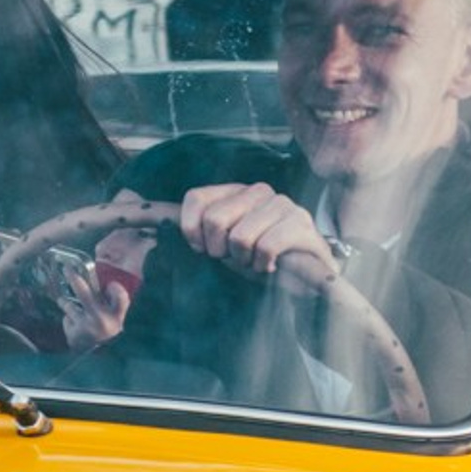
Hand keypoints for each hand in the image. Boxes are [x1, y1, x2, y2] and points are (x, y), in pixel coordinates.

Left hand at [178, 183, 339, 293]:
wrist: (307, 279)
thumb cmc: (259, 261)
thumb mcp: (223, 246)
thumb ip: (199, 233)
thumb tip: (162, 228)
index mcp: (236, 192)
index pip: (196, 197)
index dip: (191, 230)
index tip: (202, 250)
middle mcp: (259, 191)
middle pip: (214, 219)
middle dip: (220, 251)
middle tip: (236, 259)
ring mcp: (282, 205)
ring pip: (240, 237)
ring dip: (245, 261)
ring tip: (256, 262)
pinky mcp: (301, 224)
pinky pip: (266, 247)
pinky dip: (263, 265)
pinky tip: (272, 266)